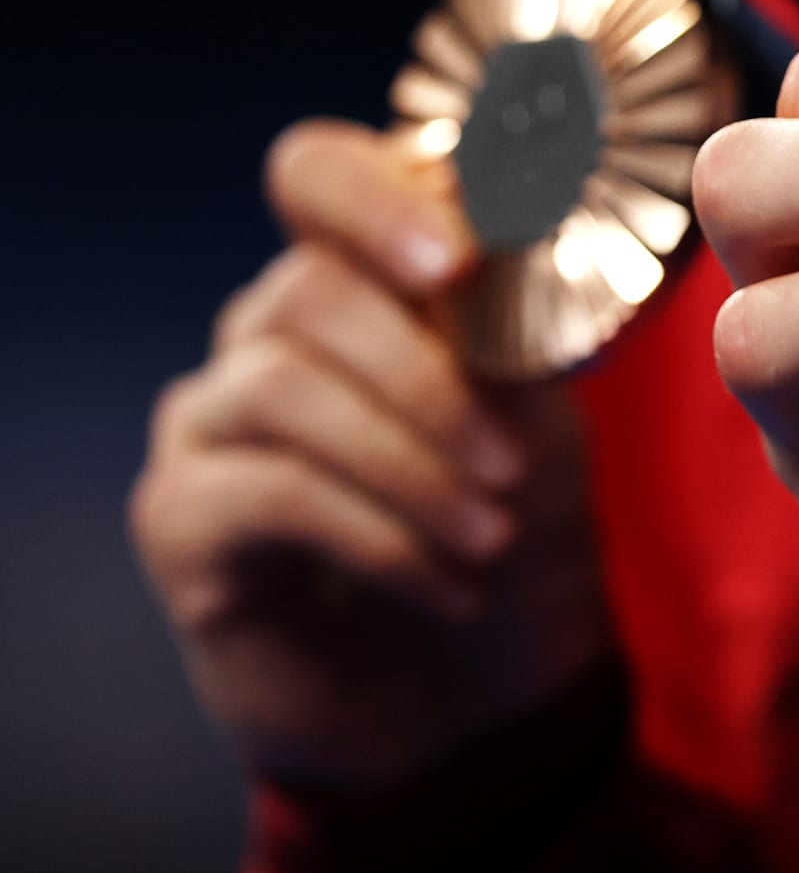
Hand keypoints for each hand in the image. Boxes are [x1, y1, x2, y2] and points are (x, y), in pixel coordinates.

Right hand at [130, 121, 608, 789]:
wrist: (473, 696)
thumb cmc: (507, 534)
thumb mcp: (541, 421)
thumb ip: (518, 336)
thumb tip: (518, 253)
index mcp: (361, 283)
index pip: (319, 175)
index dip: (376, 198)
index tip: (459, 259)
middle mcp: (268, 336)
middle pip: (308, 292)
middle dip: (429, 381)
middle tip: (513, 466)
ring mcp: (212, 423)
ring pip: (281, 388)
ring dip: (409, 466)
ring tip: (492, 536)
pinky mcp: (184, 520)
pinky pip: (266, 493)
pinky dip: (377, 536)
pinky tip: (447, 584)